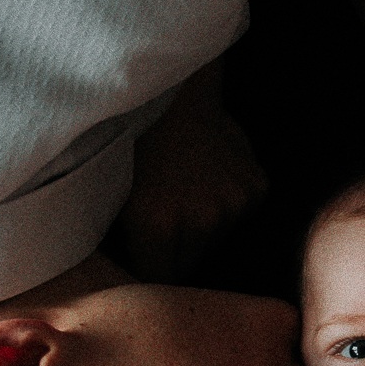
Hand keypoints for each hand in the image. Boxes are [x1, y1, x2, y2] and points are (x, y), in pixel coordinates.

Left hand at [106, 63, 265, 281]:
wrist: (173, 86)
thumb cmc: (131, 137)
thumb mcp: (108, 187)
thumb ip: (118, 238)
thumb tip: (123, 276)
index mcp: (156, 224)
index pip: (157, 279)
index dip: (148, 271)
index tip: (144, 261)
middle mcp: (200, 221)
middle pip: (189, 264)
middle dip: (175, 253)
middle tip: (163, 221)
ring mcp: (232, 204)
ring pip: (216, 238)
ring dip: (203, 226)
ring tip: (186, 190)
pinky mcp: (256, 189)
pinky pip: (240, 212)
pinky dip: (227, 201)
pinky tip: (211, 174)